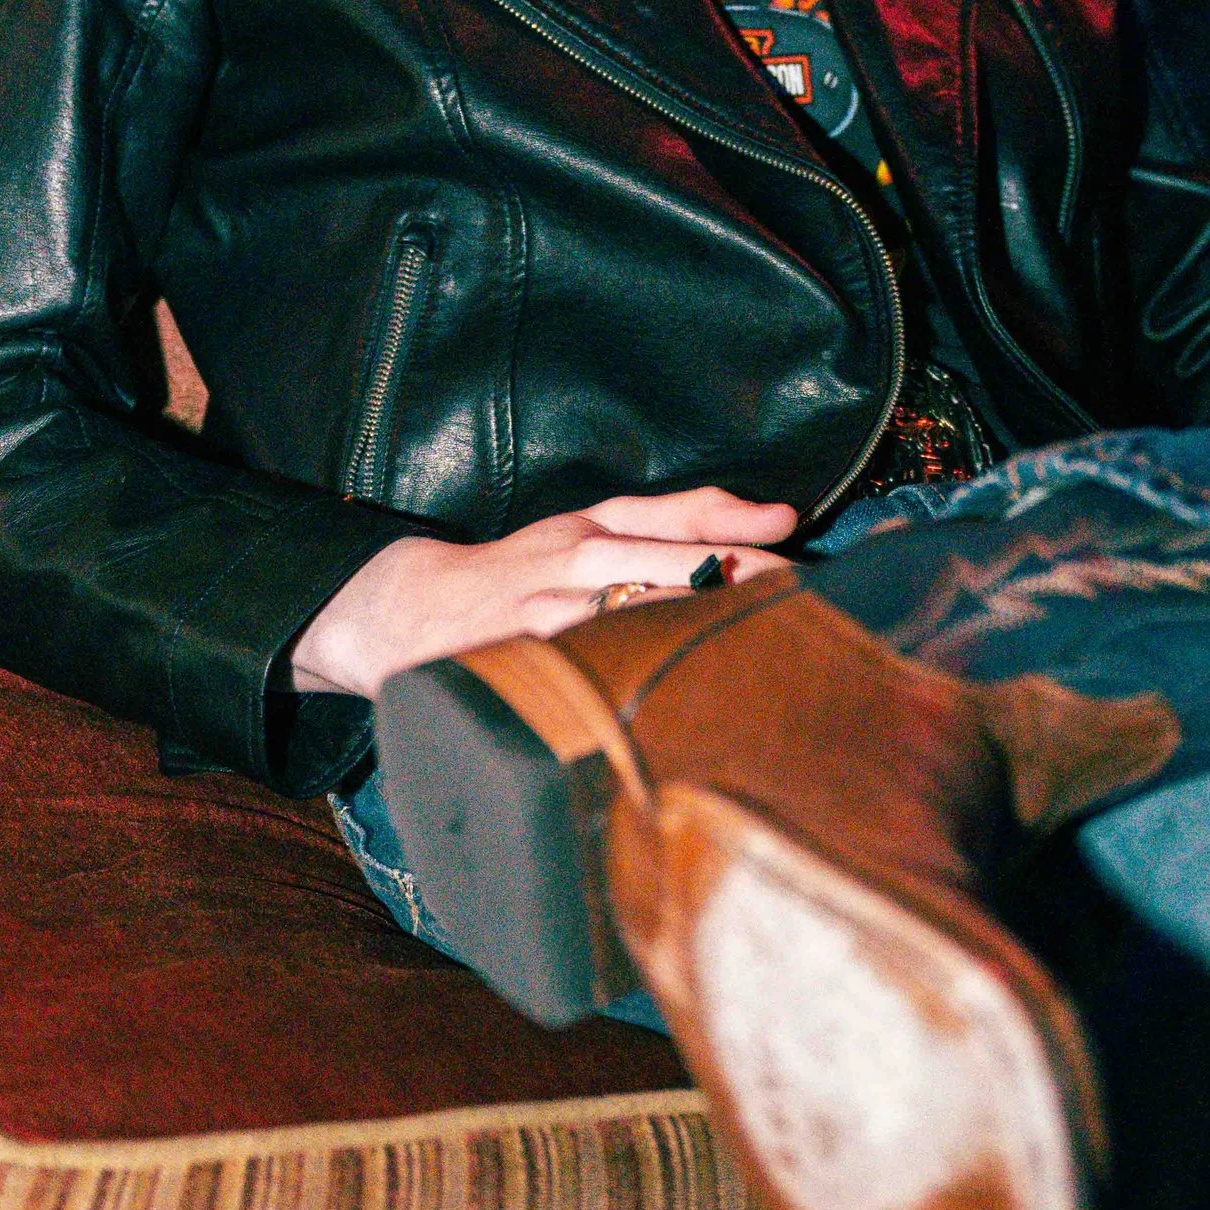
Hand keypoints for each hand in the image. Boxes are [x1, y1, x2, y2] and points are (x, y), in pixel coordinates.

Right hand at [292, 486, 798, 699]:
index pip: (686, 521)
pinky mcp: (530, 655)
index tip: (799, 547)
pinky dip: (639, 671)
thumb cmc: (523, 569)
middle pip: (677, 564)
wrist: (408, 606)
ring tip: (762, 649)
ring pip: (642, 611)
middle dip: (741, 582)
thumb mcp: (592, 529)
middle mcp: (581, 556)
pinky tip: (682, 693)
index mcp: (601, 527)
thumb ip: (680, 521)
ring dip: (701, 624)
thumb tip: (779, 516)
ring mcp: (555, 607)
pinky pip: (595, 662)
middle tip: (801, 603)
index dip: (746, 533)